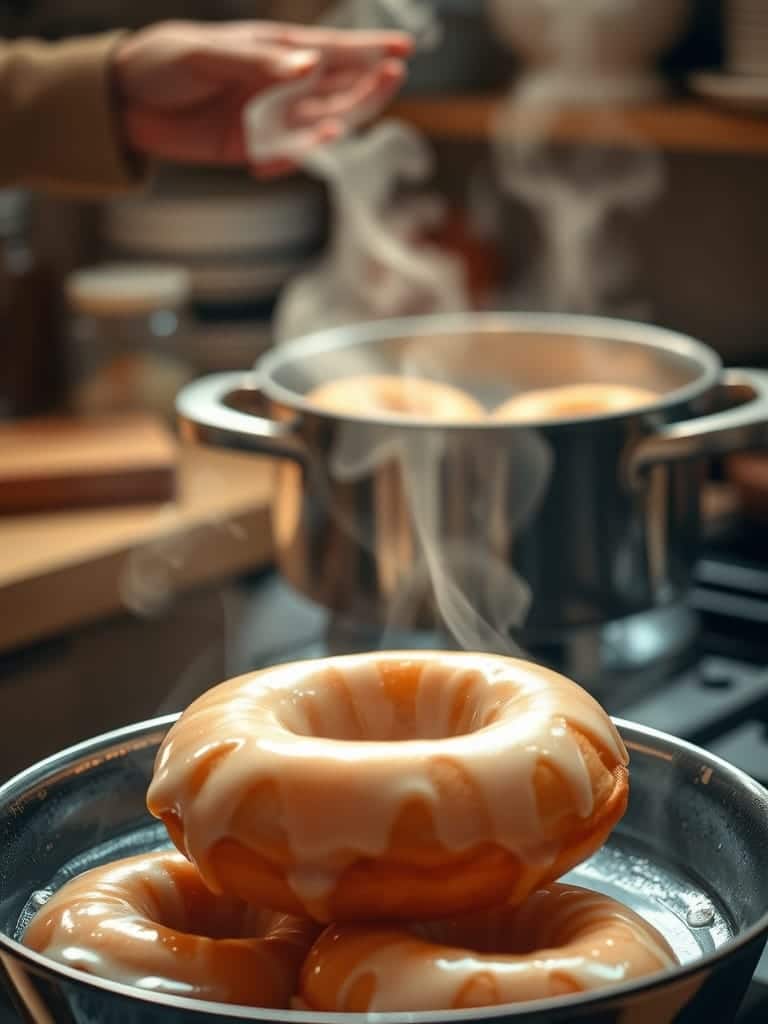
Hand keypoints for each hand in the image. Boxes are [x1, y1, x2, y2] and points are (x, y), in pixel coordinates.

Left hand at [113, 20, 410, 174]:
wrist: (124, 103)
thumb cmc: (162, 61)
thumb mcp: (204, 54)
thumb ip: (256, 62)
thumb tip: (306, 66)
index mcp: (272, 49)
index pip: (331, 49)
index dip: (369, 49)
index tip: (404, 50)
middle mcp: (279, 82)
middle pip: (337, 87)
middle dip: (366, 86)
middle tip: (391, 81)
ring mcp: (268, 117)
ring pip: (317, 124)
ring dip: (335, 125)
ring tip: (338, 125)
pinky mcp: (251, 148)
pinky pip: (284, 157)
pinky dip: (287, 161)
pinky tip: (277, 161)